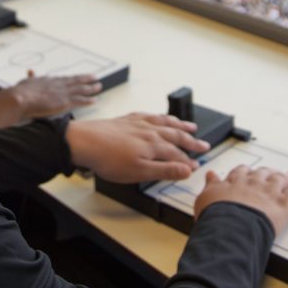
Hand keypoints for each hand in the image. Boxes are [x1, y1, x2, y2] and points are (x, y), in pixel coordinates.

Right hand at [10, 72, 101, 116]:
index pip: (64, 79)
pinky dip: (88, 100)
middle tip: (95, 77)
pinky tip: (95, 100)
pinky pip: (80, 101)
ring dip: (91, 88)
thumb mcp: (25, 82)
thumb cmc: (19, 93)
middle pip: (75, 80)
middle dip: (86, 79)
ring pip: (81, 89)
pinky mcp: (64, 102)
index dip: (73, 78)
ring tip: (99, 86)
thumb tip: (30, 71)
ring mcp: (62, 92)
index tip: (80, 76)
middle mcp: (57, 84)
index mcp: (48, 80)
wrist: (20, 99)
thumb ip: (30, 77)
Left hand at [66, 113, 209, 182]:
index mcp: (154, 144)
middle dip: (191, 141)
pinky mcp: (125, 119)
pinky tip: (157, 118)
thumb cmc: (108, 159)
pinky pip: (148, 115)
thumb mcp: (139, 171)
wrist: (84, 142)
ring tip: (189, 126)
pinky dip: (158, 117)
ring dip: (179, 125)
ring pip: (164, 122)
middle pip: (175, 135)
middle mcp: (149, 131)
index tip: (195, 167)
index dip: (187, 161)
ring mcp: (137, 123)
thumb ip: (164, 170)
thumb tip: (187, 170)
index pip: (177, 154)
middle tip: (203, 145)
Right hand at [194, 165, 287, 235]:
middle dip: (268, 172)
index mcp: (235, 182)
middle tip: (271, 172)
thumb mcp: (206, 197)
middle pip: (263, 173)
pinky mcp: (282, 206)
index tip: (248, 171)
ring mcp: (269, 194)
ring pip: (280, 180)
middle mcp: (253, 184)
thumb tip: (210, 175)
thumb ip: (211, 185)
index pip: (241, 172)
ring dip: (286, 178)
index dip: (245, 171)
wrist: (231, 228)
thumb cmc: (216, 215)